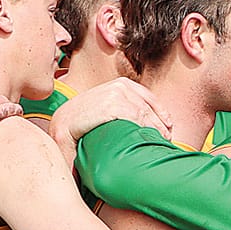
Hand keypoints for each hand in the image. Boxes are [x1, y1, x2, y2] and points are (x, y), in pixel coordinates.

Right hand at [51, 78, 174, 160]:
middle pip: (150, 108)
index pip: (149, 98)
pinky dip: (144, 131)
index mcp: (121, 84)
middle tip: (166, 142)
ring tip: (158, 145)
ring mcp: (116, 95)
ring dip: (155, 131)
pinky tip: (145, 141)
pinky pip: (137, 119)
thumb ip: (124, 108)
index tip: (169, 128)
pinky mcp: (112, 106)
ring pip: (146, 116)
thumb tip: (148, 122)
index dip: (161, 114)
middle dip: (160, 126)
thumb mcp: (106, 108)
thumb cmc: (84, 120)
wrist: (62, 124)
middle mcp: (120, 86)